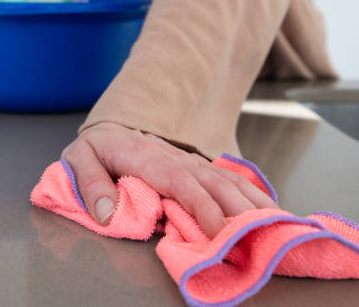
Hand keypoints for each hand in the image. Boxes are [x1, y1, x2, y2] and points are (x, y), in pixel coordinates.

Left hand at [61, 122, 277, 237]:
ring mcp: (188, 161)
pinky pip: (227, 177)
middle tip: (262, 230)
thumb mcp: (79, 160)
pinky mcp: (196, 167)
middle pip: (213, 181)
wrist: (111, 129)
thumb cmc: (96, 148)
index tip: (217, 230)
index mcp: (145, 157)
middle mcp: (173, 158)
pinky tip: (268, 206)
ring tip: (279, 219)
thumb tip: (107, 214)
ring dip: (252, 199)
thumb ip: (90, 184)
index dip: (201, 205)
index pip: (179, 181)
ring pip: (226, 178)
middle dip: (239, 207)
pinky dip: (250, 192)